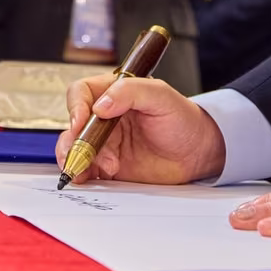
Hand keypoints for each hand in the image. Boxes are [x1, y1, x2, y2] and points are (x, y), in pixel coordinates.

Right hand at [56, 75, 224, 184]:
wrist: (197, 152)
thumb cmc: (183, 119)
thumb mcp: (161, 96)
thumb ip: (131, 92)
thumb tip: (101, 105)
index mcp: (113, 93)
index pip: (82, 93)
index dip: (76, 107)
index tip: (80, 121)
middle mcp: (104, 117)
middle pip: (73, 125)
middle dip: (72, 140)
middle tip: (83, 154)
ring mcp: (105, 143)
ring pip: (75, 149)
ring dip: (76, 159)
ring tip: (89, 170)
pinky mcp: (108, 166)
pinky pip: (87, 170)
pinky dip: (83, 175)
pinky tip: (89, 178)